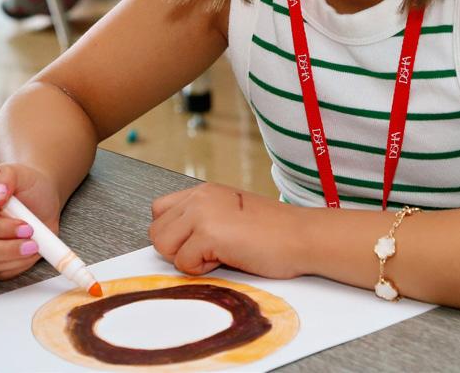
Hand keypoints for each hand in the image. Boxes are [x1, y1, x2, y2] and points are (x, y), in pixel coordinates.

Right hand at [0, 164, 60, 280]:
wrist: (34, 199)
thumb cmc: (25, 185)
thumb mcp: (20, 172)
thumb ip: (5, 177)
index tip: (26, 227)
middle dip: (4, 248)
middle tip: (32, 243)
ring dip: (10, 259)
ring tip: (34, 247)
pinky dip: (12, 268)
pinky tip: (27, 255)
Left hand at [149, 183, 307, 278]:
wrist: (302, 236)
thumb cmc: (275, 231)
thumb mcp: (232, 214)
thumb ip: (203, 219)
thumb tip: (178, 242)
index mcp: (205, 191)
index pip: (160, 211)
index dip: (174, 233)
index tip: (198, 243)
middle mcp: (200, 196)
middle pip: (157, 231)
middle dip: (177, 249)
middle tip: (211, 251)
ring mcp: (203, 211)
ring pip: (163, 245)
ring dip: (186, 258)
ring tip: (219, 253)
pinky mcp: (209, 232)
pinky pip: (183, 263)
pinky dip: (202, 269)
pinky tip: (228, 257)